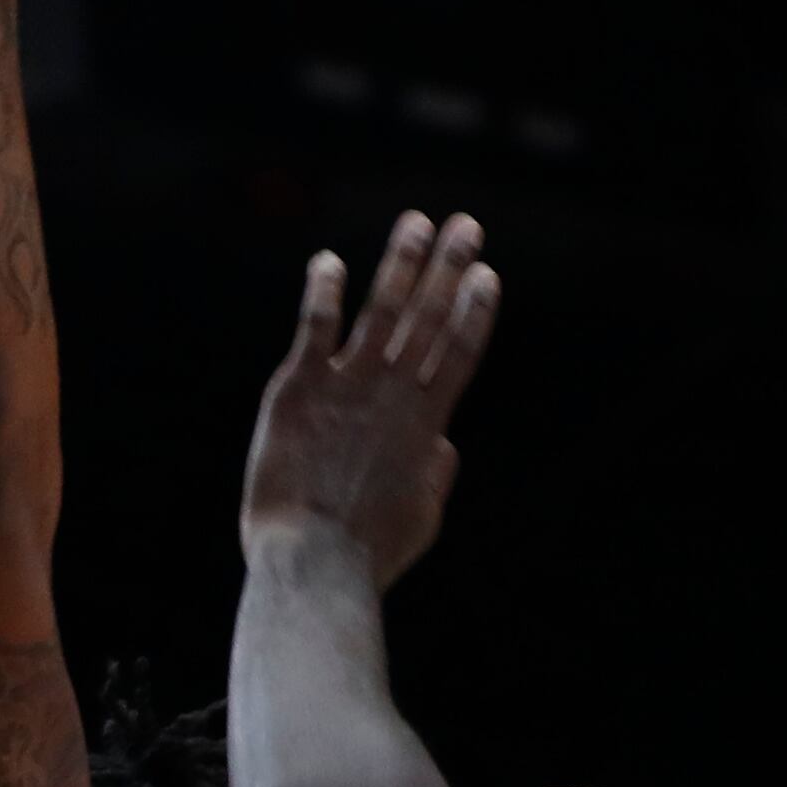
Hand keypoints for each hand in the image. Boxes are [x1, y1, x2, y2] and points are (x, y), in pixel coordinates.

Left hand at [239, 210, 497, 587]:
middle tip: (466, 225)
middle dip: (451, 268)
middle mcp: (393, 394)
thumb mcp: (421, 518)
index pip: (460, 353)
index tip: (487, 274)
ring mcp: (347, 386)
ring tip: (416, 224)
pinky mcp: (300, 388)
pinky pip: (315, 326)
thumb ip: (436, 475)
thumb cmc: (367, 554)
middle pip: (430, 318)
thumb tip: (443, 448)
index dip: (475, 310)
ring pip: (382, 309)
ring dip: (402, 263)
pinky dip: (324, 291)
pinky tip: (327, 262)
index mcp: (427, 424)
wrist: (314, 562)